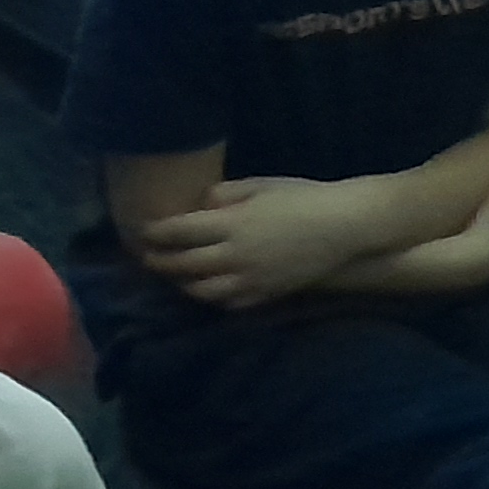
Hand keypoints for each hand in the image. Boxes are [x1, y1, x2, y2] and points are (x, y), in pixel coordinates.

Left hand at [137, 177, 386, 307]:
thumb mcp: (262, 185)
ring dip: (183, 284)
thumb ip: (226, 194)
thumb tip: (202, 205)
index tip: (143, 231)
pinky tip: (209, 290)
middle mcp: (235, 256)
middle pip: (185, 264)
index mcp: (232, 224)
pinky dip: (213, 297)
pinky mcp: (266, 293)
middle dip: (160, 261)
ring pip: (203, 290)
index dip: (157, 233)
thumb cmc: (304, 197)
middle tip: (147, 257)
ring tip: (176, 277)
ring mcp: (251, 279)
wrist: (345, 227)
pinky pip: (230, 302)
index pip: (180, 232)